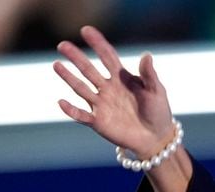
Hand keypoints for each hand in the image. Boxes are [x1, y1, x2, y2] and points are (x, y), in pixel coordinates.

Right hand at [53, 26, 174, 157]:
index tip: (86, 31)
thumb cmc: (158, 111)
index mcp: (122, 78)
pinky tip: (62, 102)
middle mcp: (108, 88)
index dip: (98, 44)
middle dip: (77, 57)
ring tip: (56, 64)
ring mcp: (101, 104)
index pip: (107, 57)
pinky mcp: (98, 121)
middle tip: (63, 45)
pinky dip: (71, 110)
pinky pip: (81, 115)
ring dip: (69, 77)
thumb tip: (147, 55)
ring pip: (81, 88)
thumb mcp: (157, 91)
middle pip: (89, 70)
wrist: (155, 138)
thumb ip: (149, 75)